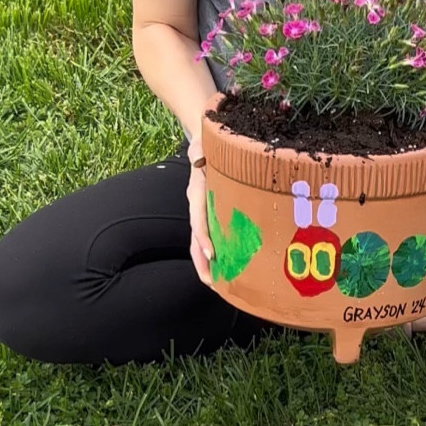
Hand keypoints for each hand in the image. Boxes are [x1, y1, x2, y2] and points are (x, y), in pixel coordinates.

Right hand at [186, 144, 215, 287]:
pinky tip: (229, 266)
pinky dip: (218, 253)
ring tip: (220, 285)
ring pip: (202, 242)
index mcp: (197, 192)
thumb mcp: (203, 144)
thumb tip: (196, 154)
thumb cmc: (207, 143)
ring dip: (209, 264)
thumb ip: (199, 151)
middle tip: (212, 284)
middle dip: (202, 263)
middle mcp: (198, 205)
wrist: (203, 140)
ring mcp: (203, 211)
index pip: (198, 220)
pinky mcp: (212, 212)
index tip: (212, 254)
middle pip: (196, 240)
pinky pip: (212, 236)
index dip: (203, 238)